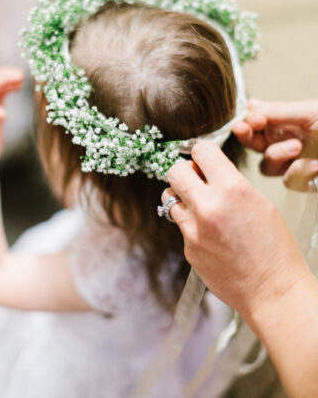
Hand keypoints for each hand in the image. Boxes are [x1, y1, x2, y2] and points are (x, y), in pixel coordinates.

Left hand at [163, 141, 309, 321]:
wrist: (273, 291)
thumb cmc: (274, 248)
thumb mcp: (260, 202)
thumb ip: (230, 183)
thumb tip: (207, 170)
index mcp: (232, 189)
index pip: (201, 151)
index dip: (202, 154)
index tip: (204, 160)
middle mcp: (208, 206)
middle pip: (174, 171)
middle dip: (185, 172)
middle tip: (196, 181)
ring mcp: (194, 230)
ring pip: (169, 198)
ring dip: (182, 197)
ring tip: (200, 207)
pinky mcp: (188, 249)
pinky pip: (180, 225)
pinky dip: (190, 224)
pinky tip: (210, 235)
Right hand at [233, 99, 317, 190]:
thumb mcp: (310, 112)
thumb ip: (278, 111)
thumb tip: (250, 105)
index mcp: (283, 125)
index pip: (255, 124)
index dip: (249, 122)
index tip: (254, 119)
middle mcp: (283, 145)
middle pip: (251, 144)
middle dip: (246, 136)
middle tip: (244, 129)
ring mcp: (291, 164)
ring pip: (266, 166)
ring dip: (278, 154)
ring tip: (298, 146)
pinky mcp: (302, 182)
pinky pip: (288, 180)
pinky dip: (301, 171)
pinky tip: (315, 164)